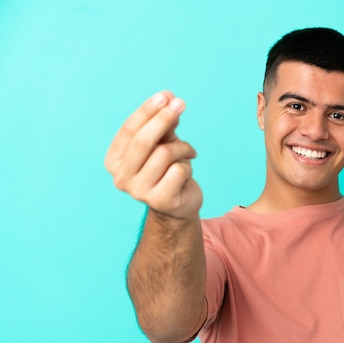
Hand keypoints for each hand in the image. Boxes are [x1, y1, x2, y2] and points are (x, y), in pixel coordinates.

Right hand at [104, 91, 201, 219]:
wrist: (179, 205)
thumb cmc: (167, 169)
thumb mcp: (163, 143)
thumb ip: (163, 125)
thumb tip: (168, 100)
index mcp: (113, 160)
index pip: (128, 130)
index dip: (147, 110)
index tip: (166, 95)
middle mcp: (120, 177)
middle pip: (143, 141)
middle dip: (163, 118)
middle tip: (181, 104)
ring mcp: (138, 192)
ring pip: (164, 154)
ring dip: (182, 147)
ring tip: (188, 152)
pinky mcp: (159, 201)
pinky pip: (178, 170)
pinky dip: (188, 166)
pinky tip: (187, 172)